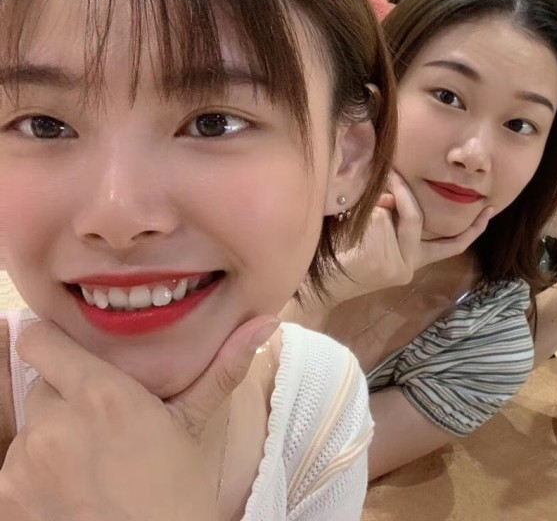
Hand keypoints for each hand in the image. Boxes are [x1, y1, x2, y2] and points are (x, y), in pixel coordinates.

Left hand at [0, 317, 277, 520]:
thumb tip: (266, 321)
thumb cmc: (177, 492)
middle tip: (96, 417)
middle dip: (61, 393)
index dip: (48, 339)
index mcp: (102, 396)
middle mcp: (54, 425)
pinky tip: (69, 485)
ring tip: (87, 456)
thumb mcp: (194, 424)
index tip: (62, 347)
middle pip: (39, 385)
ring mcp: (23, 466)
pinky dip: (32, 470)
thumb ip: (223, 366)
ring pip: (26, 426)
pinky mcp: (5, 499)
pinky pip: (10, 464)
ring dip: (48, 432)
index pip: (38, 341)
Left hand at [334, 171, 492, 299]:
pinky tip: (345, 227)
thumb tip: (393, 197)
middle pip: (416, 218)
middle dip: (402, 195)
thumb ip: (394, 217)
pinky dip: (361, 214)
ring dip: (372, 206)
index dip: (472, 230)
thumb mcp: (377, 235)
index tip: (488, 211)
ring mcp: (396, 264)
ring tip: (350, 213)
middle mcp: (409, 265)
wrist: (320, 284)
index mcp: (414, 260)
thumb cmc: (343, 255)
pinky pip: (376, 221)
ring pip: (392, 217)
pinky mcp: (380, 260)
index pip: (450, 245)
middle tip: (392, 172)